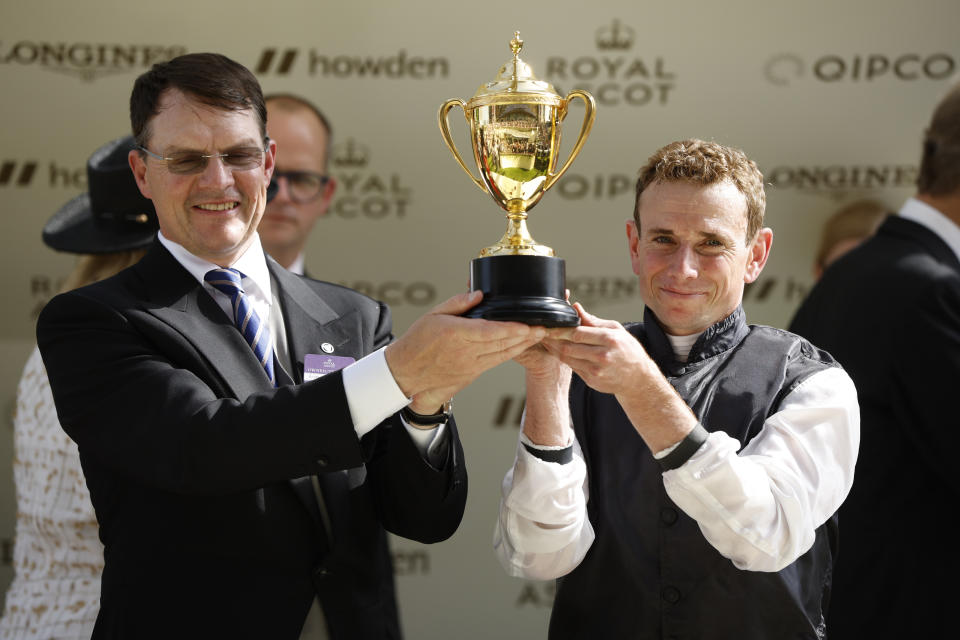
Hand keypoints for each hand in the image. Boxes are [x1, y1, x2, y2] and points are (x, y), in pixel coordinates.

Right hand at [385, 291, 546, 409]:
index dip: (511, 330)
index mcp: (456, 334)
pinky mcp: (472, 374)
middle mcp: (466, 352)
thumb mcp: (432, 314)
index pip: (490, 332)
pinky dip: (511, 353)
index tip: (528, 325)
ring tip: (538, 335)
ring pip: (502, 355)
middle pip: (502, 344)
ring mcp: (470, 365)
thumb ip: (458, 303)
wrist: (406, 373)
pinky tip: (521, 346)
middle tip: (544, 328)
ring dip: (522, 345)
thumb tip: (479, 294)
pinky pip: (496, 362)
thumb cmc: (417, 342)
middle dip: (526, 336)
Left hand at [543, 303, 654, 396]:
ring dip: (554, 350)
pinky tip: (558, 352)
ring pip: (568, 359)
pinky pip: (573, 368)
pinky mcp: (592, 381)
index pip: (578, 333)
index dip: (560, 329)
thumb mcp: (616, 330)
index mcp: (609, 339)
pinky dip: (564, 359)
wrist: (638, 379)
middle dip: (553, 340)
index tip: (549, 324)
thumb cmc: (628, 350)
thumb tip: (576, 308)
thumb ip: (594, 321)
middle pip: (569, 347)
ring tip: (546, 341)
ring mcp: (597, 371)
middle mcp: (603, 356)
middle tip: (542, 332)